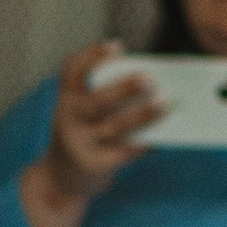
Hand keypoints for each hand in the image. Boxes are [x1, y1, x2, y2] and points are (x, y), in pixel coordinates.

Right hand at [21, 41, 160, 226]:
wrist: (60, 180)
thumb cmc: (83, 136)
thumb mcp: (81, 115)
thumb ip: (104, 100)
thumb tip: (152, 91)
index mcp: (66, 99)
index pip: (73, 71)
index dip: (93, 56)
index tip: (117, 46)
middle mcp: (69, 119)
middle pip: (98, 100)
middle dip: (125, 88)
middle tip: (150, 79)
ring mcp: (80, 143)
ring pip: (114, 127)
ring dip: (142, 115)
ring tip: (165, 104)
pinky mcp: (93, 165)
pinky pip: (122, 152)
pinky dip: (143, 143)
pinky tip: (160, 137)